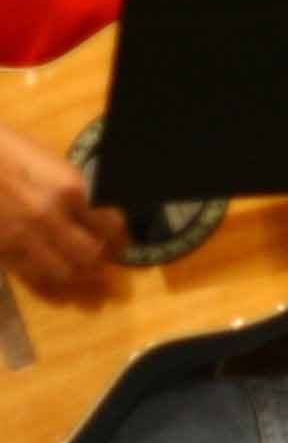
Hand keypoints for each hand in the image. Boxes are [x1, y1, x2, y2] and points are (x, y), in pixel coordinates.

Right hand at [0, 122, 124, 296]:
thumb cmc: (12, 155)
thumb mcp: (55, 166)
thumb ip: (77, 193)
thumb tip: (100, 215)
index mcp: (69, 189)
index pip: (109, 225)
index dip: (121, 239)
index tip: (122, 244)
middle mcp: (49, 216)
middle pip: (90, 255)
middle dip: (104, 262)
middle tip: (108, 263)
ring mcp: (23, 237)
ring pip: (64, 273)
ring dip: (81, 279)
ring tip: (89, 278)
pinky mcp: (2, 252)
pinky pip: (33, 279)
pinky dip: (53, 287)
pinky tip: (62, 286)